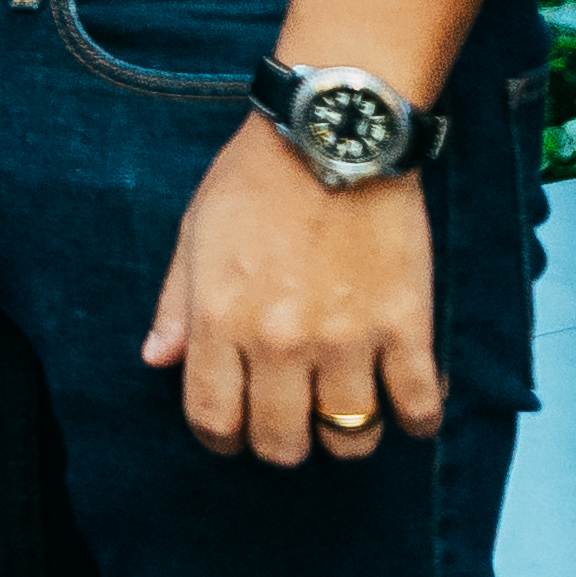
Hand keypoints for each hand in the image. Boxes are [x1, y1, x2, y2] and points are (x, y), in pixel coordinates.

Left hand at [145, 123, 443, 462]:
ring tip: (345, 412)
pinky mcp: (405, 325)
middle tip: (290, 421)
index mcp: (221, 319)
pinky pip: (418, 405)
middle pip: (281, 443)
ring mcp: (346, 338)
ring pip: (349, 437)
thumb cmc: (256, 179)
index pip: (214, 420)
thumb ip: (175, 304)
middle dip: (281, 443)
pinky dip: (416, 419)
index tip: (234, 431)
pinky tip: (405, 405)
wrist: (333, 133)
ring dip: (345, 436)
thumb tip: (157, 361)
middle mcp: (279, 341)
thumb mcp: (196, 233)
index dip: (221, 439)